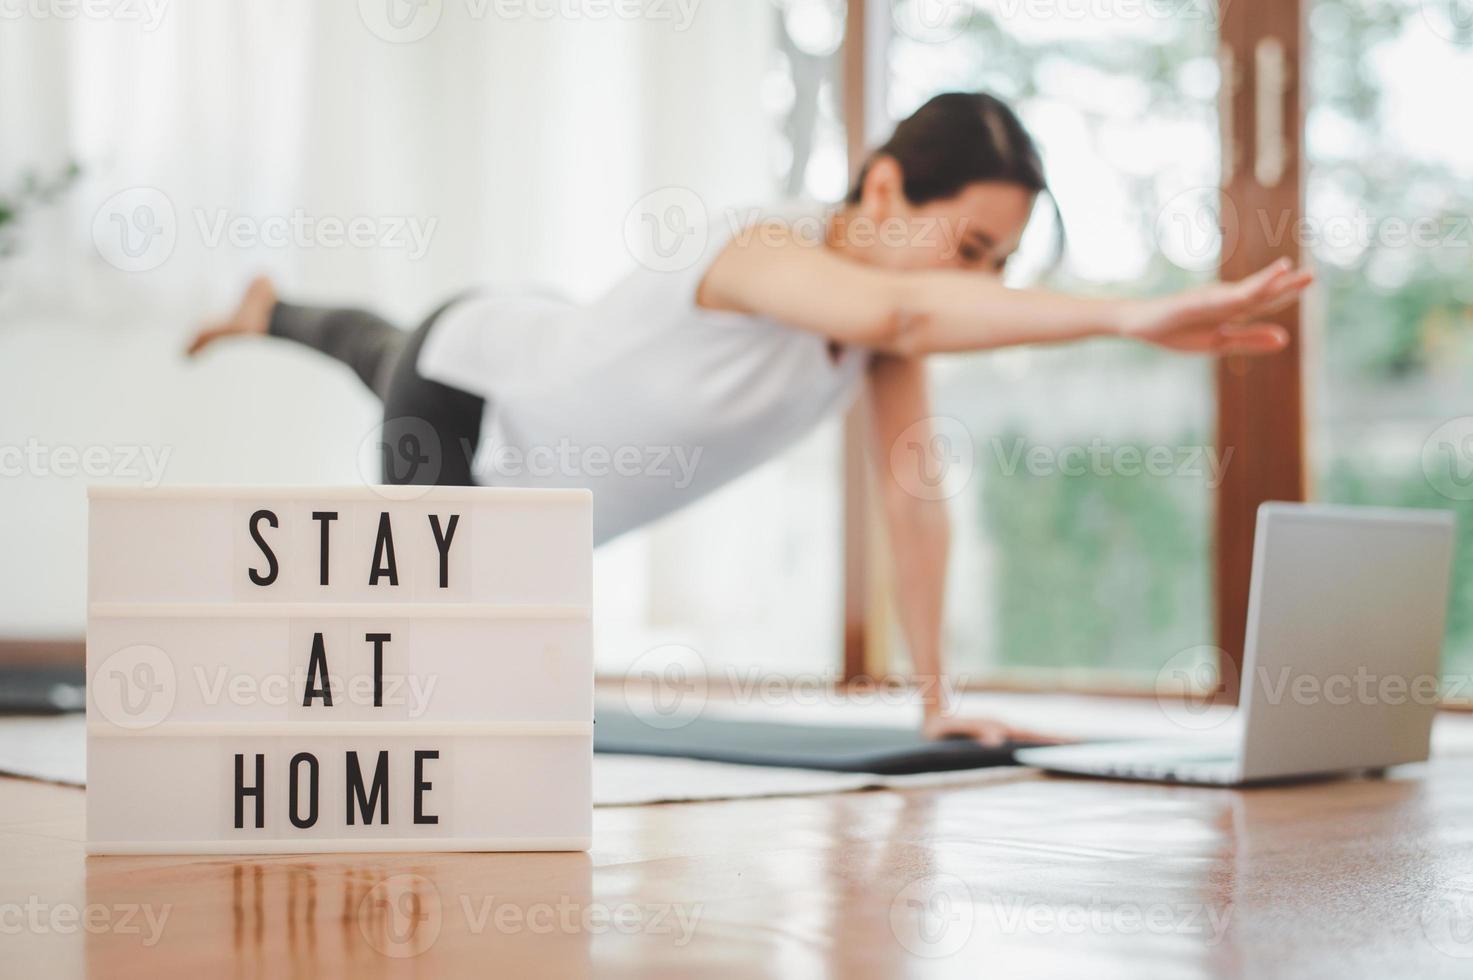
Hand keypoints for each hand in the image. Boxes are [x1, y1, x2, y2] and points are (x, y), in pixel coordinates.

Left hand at [922, 712, 1065, 746]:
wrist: (934, 711)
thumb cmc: (943, 725)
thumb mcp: (957, 728)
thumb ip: (976, 730)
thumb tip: (998, 739)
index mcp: (999, 728)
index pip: (1030, 735)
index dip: (1049, 739)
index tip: (1071, 742)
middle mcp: (1003, 727)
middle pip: (1034, 735)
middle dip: (1056, 740)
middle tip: (1080, 744)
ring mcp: (1001, 729)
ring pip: (1029, 735)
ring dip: (1047, 740)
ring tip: (1068, 745)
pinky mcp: (996, 731)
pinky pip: (1019, 737)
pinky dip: (1035, 740)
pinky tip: (1040, 747)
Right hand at [1116, 258, 1312, 354]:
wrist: (1142, 325)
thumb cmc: (1177, 332)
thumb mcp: (1220, 343)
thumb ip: (1251, 340)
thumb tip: (1286, 338)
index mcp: (1233, 310)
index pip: (1266, 301)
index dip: (1289, 291)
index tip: (1310, 279)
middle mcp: (1226, 299)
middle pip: (1261, 292)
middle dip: (1286, 284)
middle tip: (1313, 274)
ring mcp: (1211, 299)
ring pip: (1244, 292)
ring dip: (1266, 281)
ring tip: (1287, 269)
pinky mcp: (1197, 301)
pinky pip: (1222, 299)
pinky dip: (1239, 292)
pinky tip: (1255, 287)